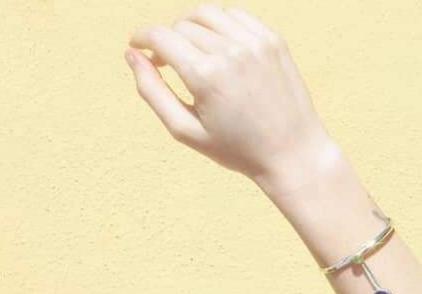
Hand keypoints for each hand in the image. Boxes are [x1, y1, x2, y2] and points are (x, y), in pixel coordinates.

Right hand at [125, 5, 336, 189]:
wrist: (289, 151)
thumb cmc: (234, 148)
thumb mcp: (184, 130)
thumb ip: (153, 91)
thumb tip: (131, 56)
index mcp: (205, 77)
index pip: (162, 37)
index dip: (142, 37)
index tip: (134, 45)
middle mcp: (230, 51)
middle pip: (182, 26)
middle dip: (166, 40)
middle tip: (163, 62)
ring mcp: (254, 42)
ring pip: (207, 14)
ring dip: (190, 27)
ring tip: (188, 51)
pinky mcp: (272, 38)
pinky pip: (235, 16)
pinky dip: (218, 25)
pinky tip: (216, 48)